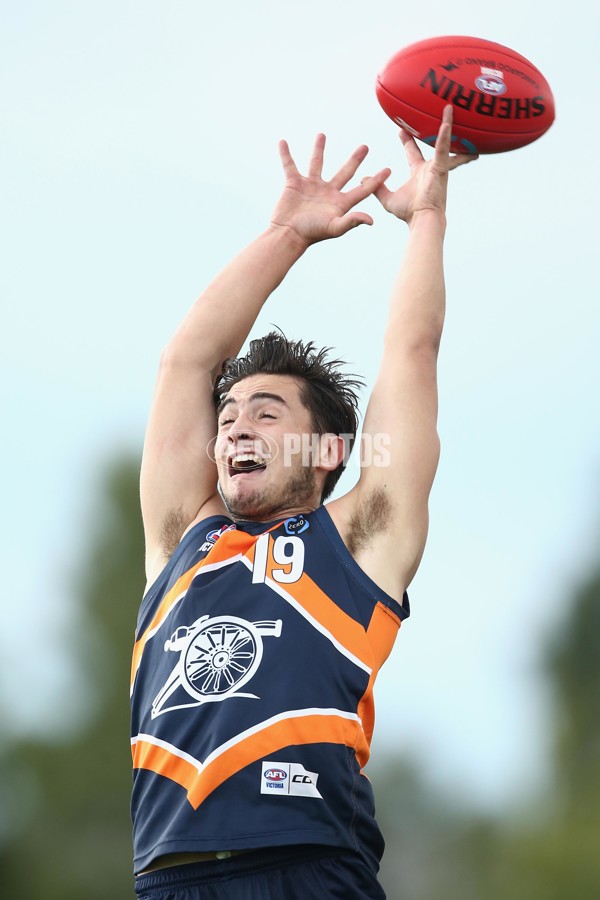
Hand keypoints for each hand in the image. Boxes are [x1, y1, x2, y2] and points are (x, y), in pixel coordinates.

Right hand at [270, 133, 390, 245]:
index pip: (363, 189)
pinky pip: (290, 165)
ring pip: (316, 163)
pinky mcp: (294, 184)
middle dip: (355, 159)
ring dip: (318, 149)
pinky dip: (285, 154)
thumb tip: (372, 220)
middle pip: (345, 172)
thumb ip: (352, 221)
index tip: (388, 170)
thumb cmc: (311, 233)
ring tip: (322, 135)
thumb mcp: (334, 228)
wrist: (288, 234)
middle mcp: (328, 192)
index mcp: (340, 202)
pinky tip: (283, 143)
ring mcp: (311, 186)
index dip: (376, 180)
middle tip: (365, 147)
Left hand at [373, 105, 476, 224]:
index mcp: (419, 173)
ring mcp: (437, 166)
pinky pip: (443, 148)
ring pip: (442, 141)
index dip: (407, 141)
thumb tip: (363, 179)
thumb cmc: (409, 212)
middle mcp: (430, 167)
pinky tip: (447, 122)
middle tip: (425, 112)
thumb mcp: (388, 198)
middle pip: (429, 143)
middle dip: (428, 128)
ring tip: (449, 108)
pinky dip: (445, 135)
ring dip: (446, 124)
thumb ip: (377, 187)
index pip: (412, 152)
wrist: (422, 220)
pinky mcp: (441, 168)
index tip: (401, 130)